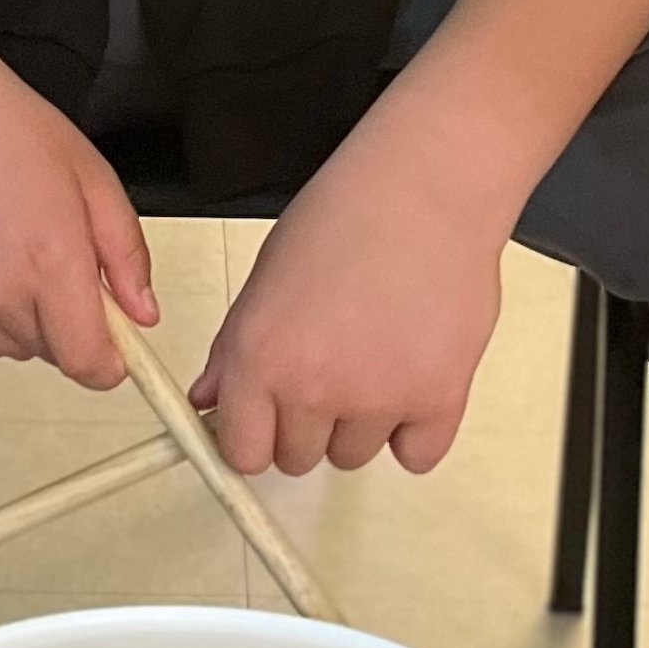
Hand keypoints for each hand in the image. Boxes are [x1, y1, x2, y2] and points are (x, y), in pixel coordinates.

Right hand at [0, 0, 155, 387]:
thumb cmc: (6, 130)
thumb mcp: (94, 180)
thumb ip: (127, 255)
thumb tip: (142, 312)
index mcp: (51, 263)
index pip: (88, 362)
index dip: (110, 361)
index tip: (116, 344)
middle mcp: (0, 292)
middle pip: (54, 354)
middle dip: (69, 322)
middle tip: (58, 261)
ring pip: (13, 349)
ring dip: (26, 321)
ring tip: (15, 254)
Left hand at [197, 116, 506, 475]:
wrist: (427, 187)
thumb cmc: (348, 215)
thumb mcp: (267, 277)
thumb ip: (235, 349)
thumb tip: (211, 398)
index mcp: (260, 356)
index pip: (242, 451)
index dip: (253, 439)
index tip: (263, 427)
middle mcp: (314, 386)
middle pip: (297, 459)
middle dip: (306, 425)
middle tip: (327, 369)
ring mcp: (379, 399)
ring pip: (353, 455)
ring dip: (359, 423)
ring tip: (374, 355)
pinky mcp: (438, 398)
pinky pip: (416, 455)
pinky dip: (414, 429)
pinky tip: (411, 378)